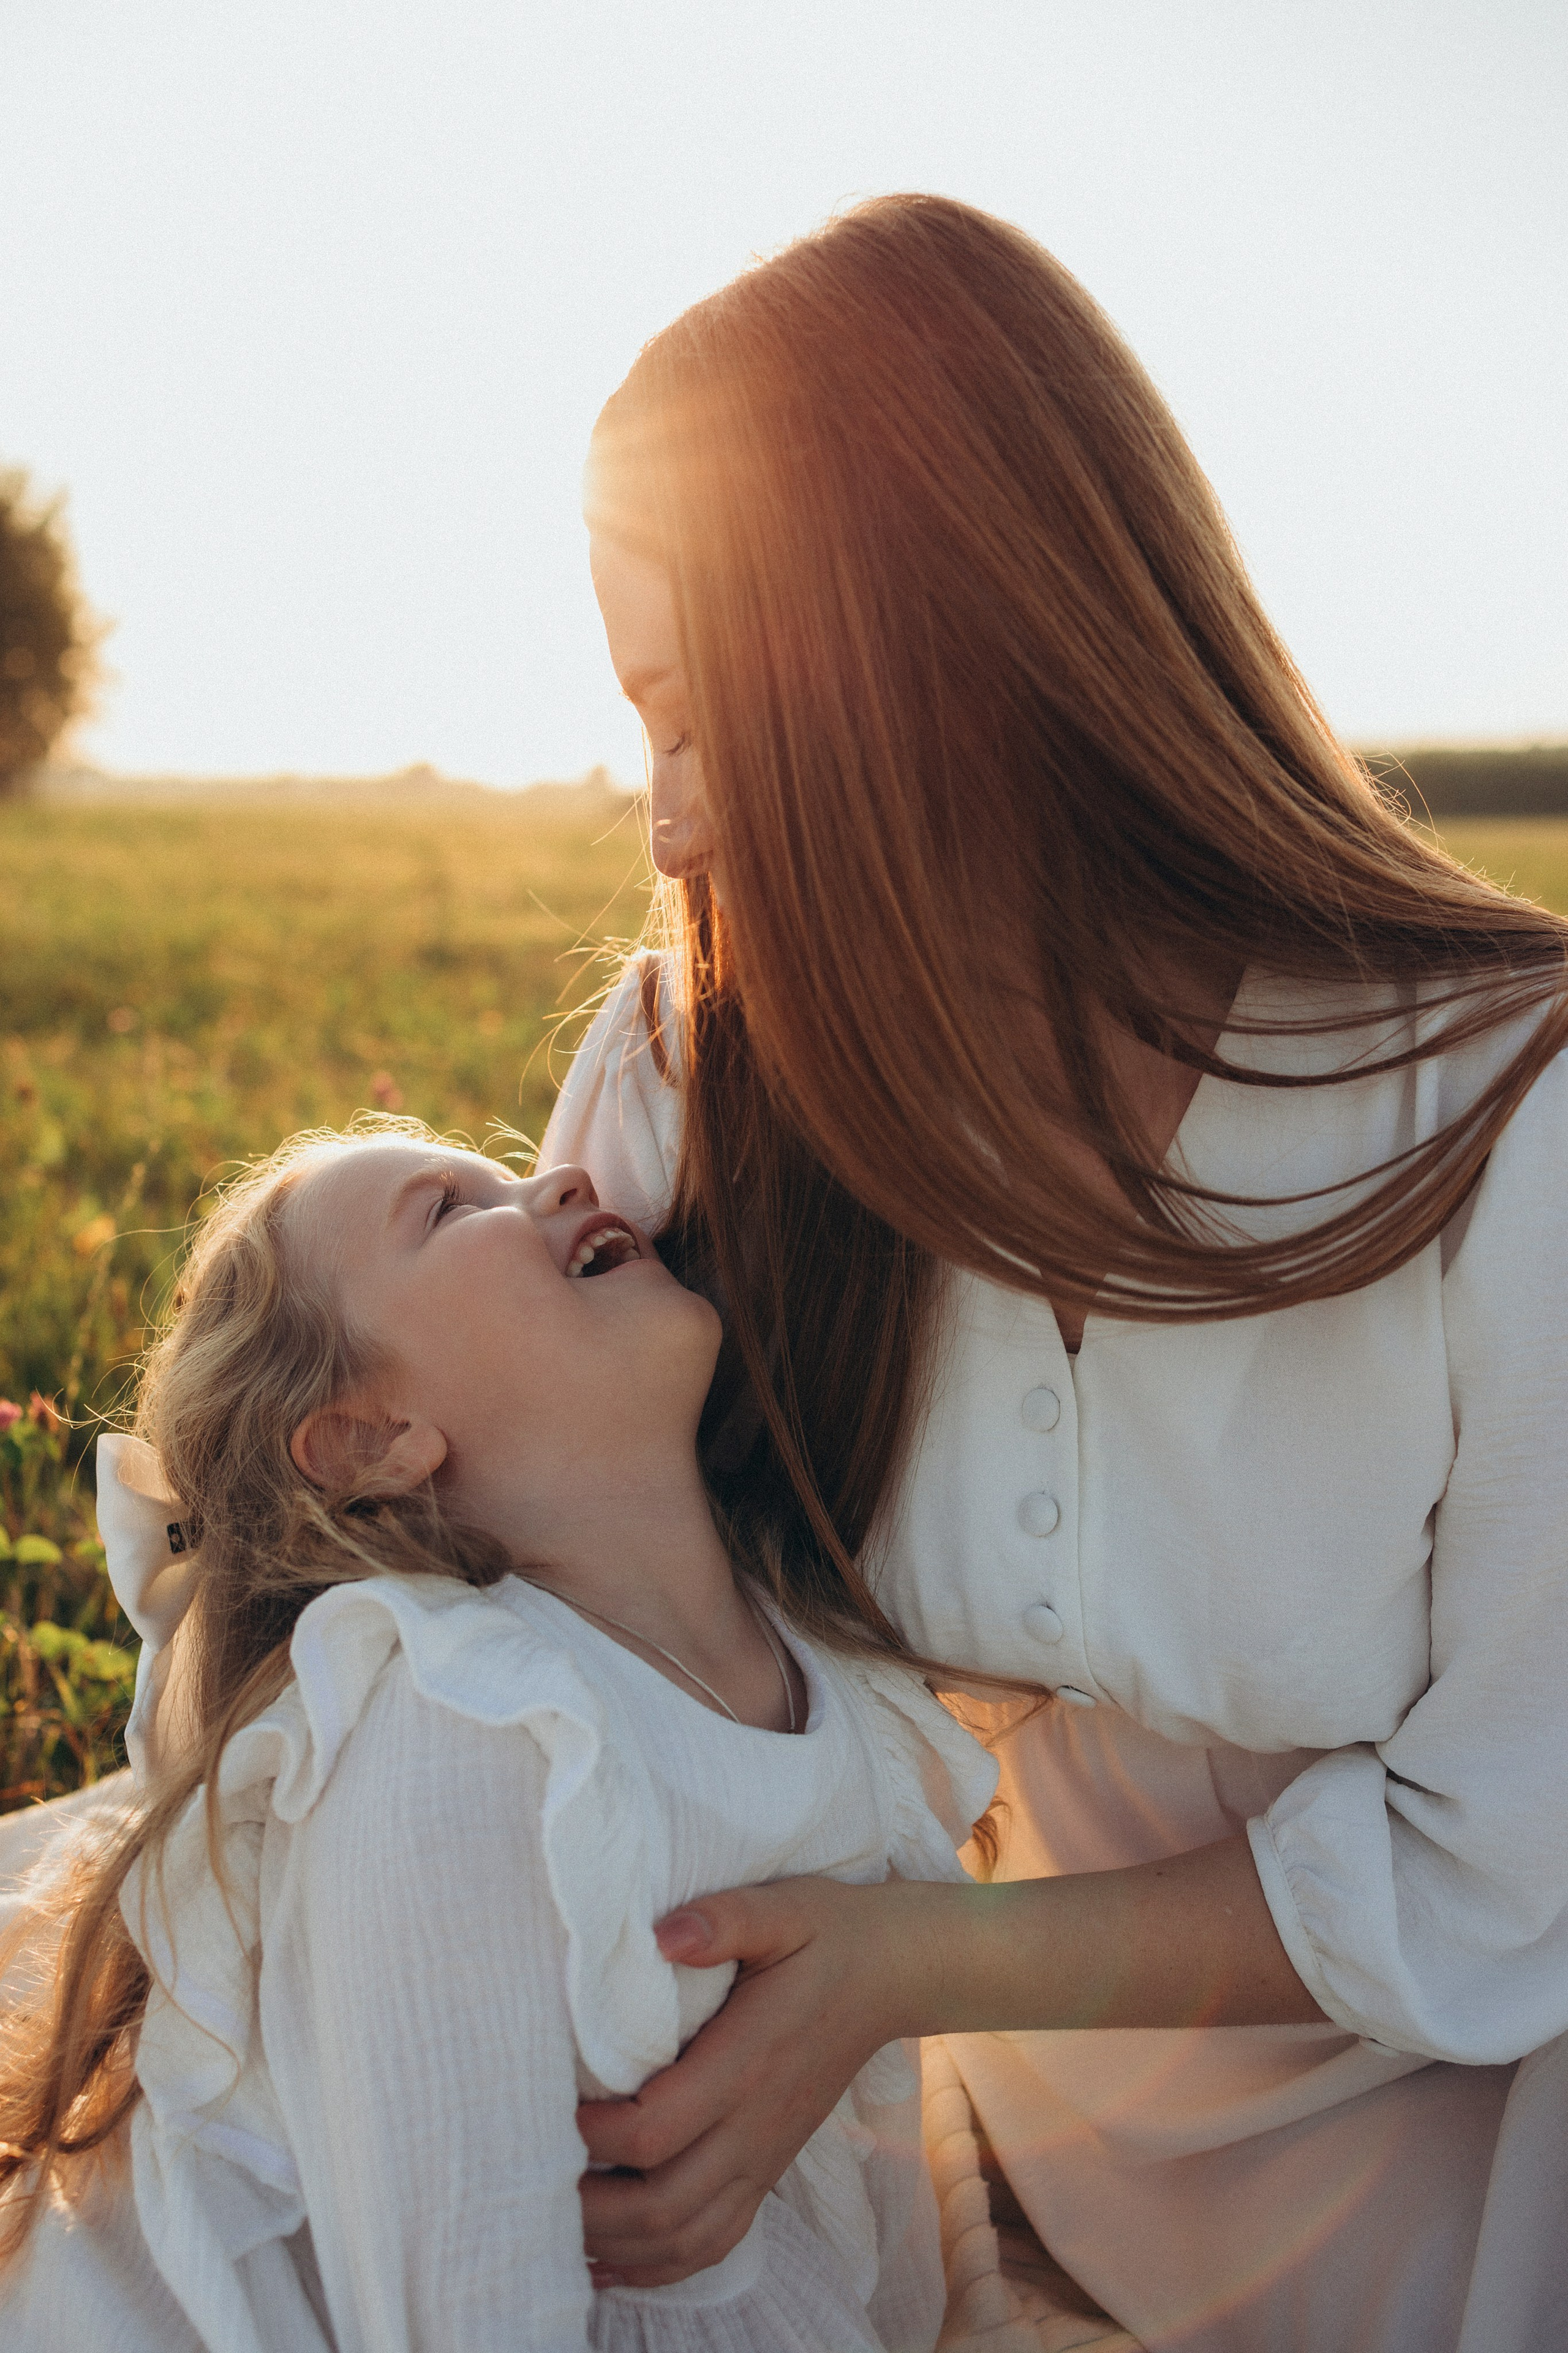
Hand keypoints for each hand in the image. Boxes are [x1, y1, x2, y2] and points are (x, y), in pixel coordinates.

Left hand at [577, 1875, 932, 2286]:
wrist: (894, 1973)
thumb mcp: (783, 1907)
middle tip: (533, 2171)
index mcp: (748, 2064)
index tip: (553, 2103)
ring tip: (558, 2220)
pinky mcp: (768, 2169)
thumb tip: (660, 1936)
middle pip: (660, 2206)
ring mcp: (764, 2157)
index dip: (591, 2133)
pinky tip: (612, 2258)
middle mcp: (755, 2127)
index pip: (653, 2131)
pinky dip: (659, 2264)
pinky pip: (714, 2242)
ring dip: (616, 2244)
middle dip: (587, 2205)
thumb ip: (723, 1920)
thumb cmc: (829, 1935)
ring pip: (684, 2240)